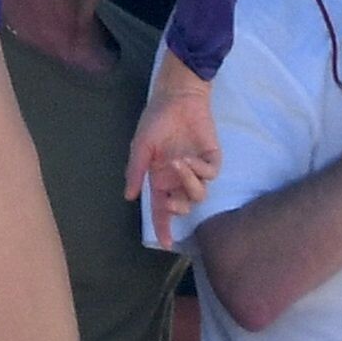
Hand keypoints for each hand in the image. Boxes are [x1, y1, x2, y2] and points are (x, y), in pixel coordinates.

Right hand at [126, 51, 220, 249]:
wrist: (177, 97)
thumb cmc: (156, 120)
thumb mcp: (140, 147)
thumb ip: (135, 172)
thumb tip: (129, 197)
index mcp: (160, 178)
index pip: (162, 209)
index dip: (163, 226)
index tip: (165, 243)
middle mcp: (179, 178)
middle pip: (184, 206)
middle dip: (178, 208)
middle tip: (170, 200)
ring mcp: (196, 169)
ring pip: (199, 193)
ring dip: (188, 183)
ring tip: (178, 163)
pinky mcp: (212, 158)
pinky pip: (210, 175)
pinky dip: (199, 170)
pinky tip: (189, 157)